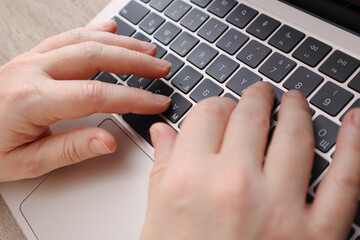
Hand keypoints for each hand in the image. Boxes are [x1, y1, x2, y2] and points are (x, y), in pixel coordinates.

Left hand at [0, 20, 170, 180]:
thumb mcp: (26, 163)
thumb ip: (70, 149)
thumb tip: (109, 140)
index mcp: (31, 100)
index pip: (96, 94)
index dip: (132, 98)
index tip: (156, 102)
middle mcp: (31, 71)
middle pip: (95, 56)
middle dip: (134, 62)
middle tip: (160, 68)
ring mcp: (30, 60)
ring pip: (83, 41)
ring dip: (120, 43)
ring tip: (146, 50)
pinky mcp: (30, 59)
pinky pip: (66, 37)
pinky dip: (93, 31)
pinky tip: (110, 29)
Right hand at [141, 82, 359, 239]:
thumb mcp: (157, 218)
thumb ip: (163, 167)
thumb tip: (164, 133)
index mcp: (189, 180)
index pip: (208, 113)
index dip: (216, 105)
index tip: (221, 110)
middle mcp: (234, 187)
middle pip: (250, 115)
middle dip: (254, 98)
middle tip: (259, 93)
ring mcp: (279, 209)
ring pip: (296, 135)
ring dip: (297, 109)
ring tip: (294, 100)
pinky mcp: (315, 236)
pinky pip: (345, 179)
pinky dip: (354, 145)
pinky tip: (352, 123)